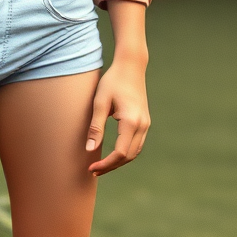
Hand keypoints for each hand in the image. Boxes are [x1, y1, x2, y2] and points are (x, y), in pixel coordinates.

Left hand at [85, 57, 150, 175]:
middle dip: (111, 166)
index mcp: (131, 121)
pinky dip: (126, 153)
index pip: (120, 153)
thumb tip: (90, 150)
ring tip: (101, 165)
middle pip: (129, 156)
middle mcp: (142, 125)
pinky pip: (137, 144)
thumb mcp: (100, 102)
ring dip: (119, 161)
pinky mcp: (144, 121)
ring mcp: (146, 124)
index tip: (91, 167)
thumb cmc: (112, 81)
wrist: (131, 66)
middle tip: (93, 170)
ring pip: (135, 152)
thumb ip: (96, 127)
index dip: (106, 164)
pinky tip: (113, 154)